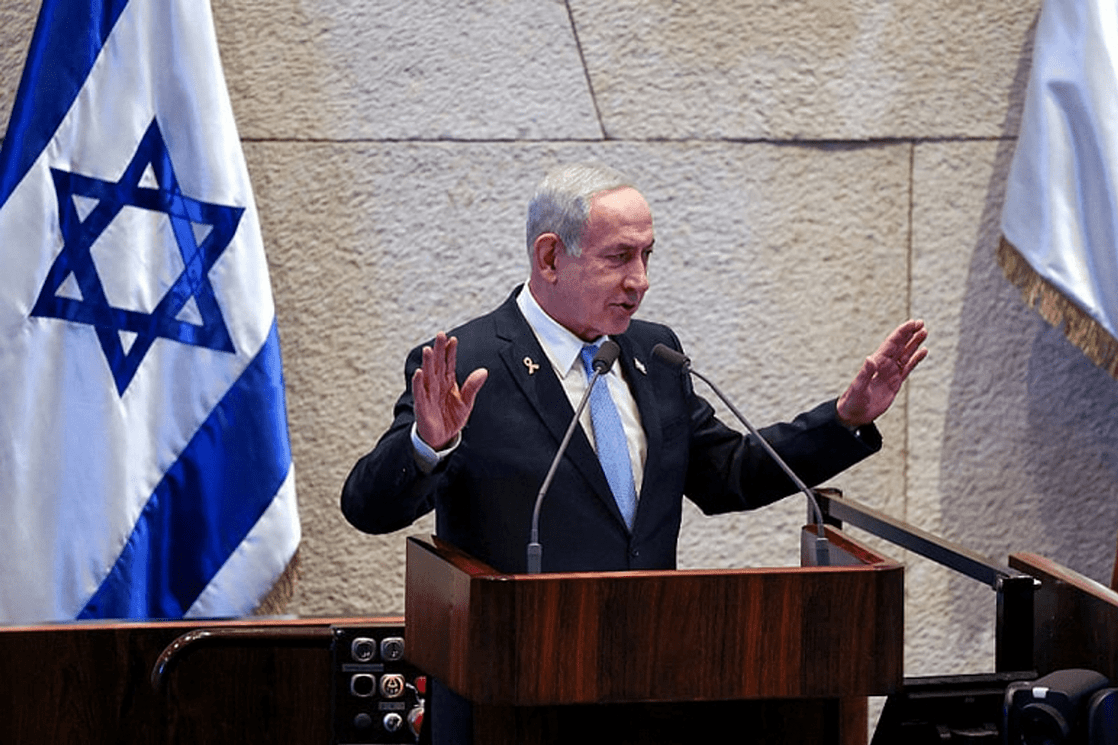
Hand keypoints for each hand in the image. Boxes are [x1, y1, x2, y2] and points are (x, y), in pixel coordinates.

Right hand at [413, 332, 487, 449]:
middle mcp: (437, 384)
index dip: (450, 351)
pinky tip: (419, 372)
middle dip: (438, 350)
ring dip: (427, 362)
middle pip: (437, 364)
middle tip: (440, 335)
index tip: (453, 339)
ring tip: (429, 350)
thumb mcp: (466, 402)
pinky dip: (419, 383)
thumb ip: (472, 386)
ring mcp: (428, 393)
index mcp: (448, 381)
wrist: (441, 437)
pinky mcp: (422, 405)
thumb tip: (484, 371)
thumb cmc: (451, 417)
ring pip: (427, 375)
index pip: (448, 363)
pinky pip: (419, 392)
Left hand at [837, 319, 927, 427]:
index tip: (913, 323)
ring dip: (914, 343)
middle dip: (909, 333)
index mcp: (876, 363)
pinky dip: (915, 359)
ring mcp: (890, 373)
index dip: (902, 332)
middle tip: (921, 323)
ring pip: (905, 354)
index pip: (892, 343)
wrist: (854, 414)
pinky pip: (907, 367)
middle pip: (899, 345)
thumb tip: (870, 358)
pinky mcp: (895, 382)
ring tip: (924, 332)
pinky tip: (923, 351)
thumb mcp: (858, 388)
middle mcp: (884, 365)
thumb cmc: (852, 401)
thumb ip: (865, 373)